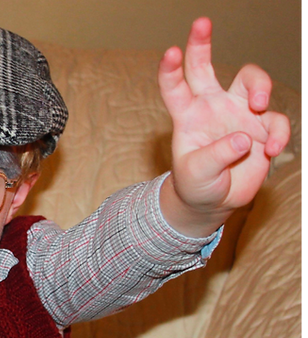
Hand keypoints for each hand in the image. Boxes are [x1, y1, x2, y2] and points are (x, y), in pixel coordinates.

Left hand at [158, 17, 289, 236]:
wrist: (214, 202)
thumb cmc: (197, 184)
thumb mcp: (197, 174)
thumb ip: (215, 156)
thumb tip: (243, 138)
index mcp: (188, 115)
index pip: (175, 88)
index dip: (171, 69)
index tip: (172, 51)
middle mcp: (212, 107)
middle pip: (207, 67)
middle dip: (202, 43)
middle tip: (201, 22)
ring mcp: (239, 114)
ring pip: (252, 82)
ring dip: (261, 87)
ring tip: (261, 105)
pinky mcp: (263, 129)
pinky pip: (276, 121)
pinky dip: (279, 134)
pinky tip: (272, 153)